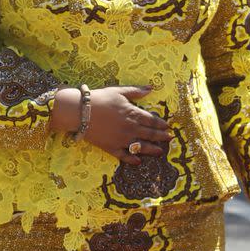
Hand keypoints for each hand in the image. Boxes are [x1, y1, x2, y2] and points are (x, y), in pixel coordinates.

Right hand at [51, 85, 171, 163]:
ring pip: (141, 146)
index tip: (168, 126)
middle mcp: (131, 128)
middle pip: (150, 134)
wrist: (80, 112)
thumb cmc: (99, 99)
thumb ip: (136, 91)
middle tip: (170, 139)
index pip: (152, 120)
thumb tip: (151, 88)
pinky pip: (124, 156)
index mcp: (133, 114)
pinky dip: (132, 160)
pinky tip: (138, 162)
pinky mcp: (111, 147)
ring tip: (160, 152)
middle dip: (161, 136)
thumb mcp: (119, 91)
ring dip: (152, 150)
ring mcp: (122, 139)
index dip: (161, 124)